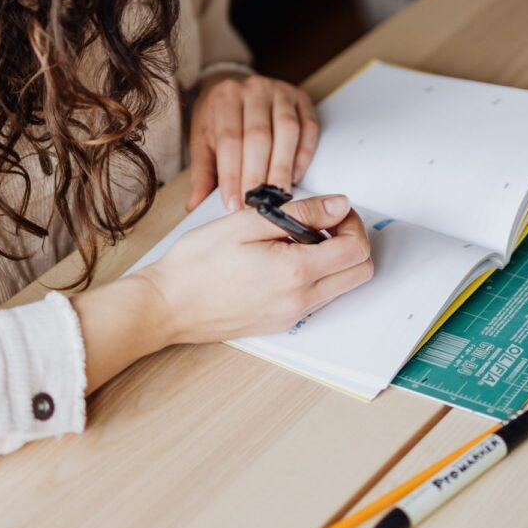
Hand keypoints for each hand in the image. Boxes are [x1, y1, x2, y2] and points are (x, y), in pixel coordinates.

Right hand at [138, 194, 373, 343]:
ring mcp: (292, 315)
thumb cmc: (198, 262)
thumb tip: (340, 206)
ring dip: (334, 259)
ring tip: (297, 239)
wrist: (167, 305)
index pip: (356, 249)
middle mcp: (301, 300)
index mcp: (296, 272)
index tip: (333, 210)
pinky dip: (316, 275)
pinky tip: (283, 258)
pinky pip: (317, 298)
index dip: (353, 222)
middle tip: (324, 223)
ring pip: (341, 286)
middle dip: (352, 241)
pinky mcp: (281, 322)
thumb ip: (302, 213)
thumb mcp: (249, 223)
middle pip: (359, 272)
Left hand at [187, 73, 318, 211]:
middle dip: (259, 174)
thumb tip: (195, 204)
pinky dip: (304, 153)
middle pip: (259, 135)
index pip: (229, 140)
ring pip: (287, 130)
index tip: (234, 203)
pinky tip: (297, 175)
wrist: (232, 83)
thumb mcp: (202, 139)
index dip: (233, 174)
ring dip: (284, 165)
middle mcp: (253, 89)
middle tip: (259, 204)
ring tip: (279, 194)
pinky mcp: (301, 98)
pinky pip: (308, 127)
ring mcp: (280, 91)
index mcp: (224, 98)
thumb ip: (202, 171)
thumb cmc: (217, 117)